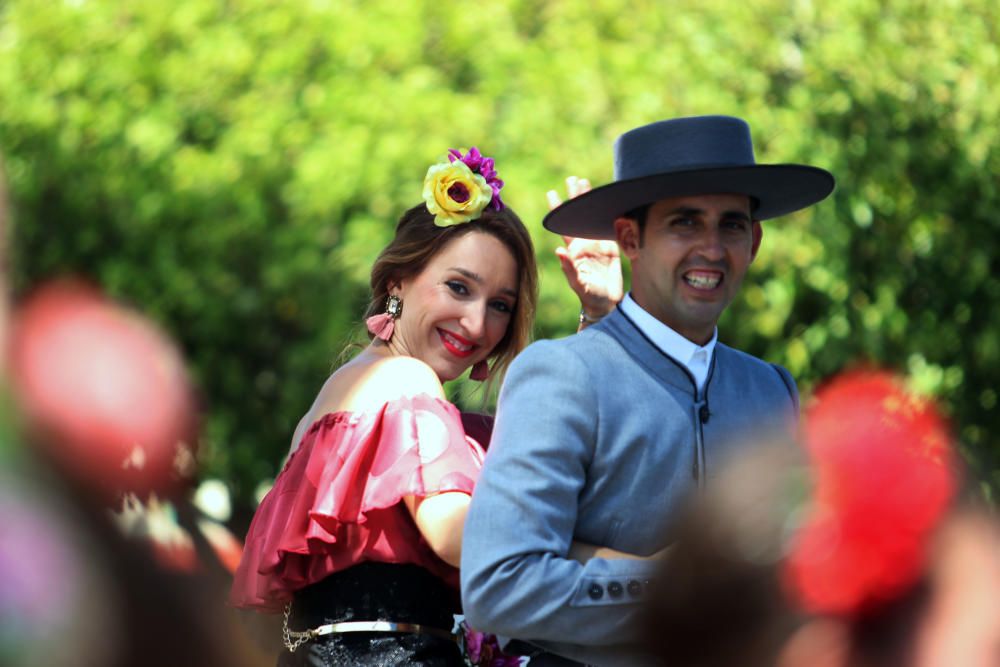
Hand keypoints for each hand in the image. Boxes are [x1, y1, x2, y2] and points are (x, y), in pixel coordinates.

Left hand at [547, 177, 623, 319]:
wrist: (607, 303)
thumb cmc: (590, 296)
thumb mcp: (578, 284)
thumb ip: (569, 269)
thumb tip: (559, 251)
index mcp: (575, 250)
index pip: (564, 226)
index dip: (558, 210)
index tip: (552, 193)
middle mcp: (585, 244)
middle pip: (579, 216)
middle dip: (576, 197)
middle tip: (573, 179)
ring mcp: (599, 245)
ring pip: (593, 218)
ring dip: (591, 202)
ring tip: (587, 184)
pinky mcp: (613, 248)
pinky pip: (611, 227)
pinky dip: (609, 215)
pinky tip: (609, 202)